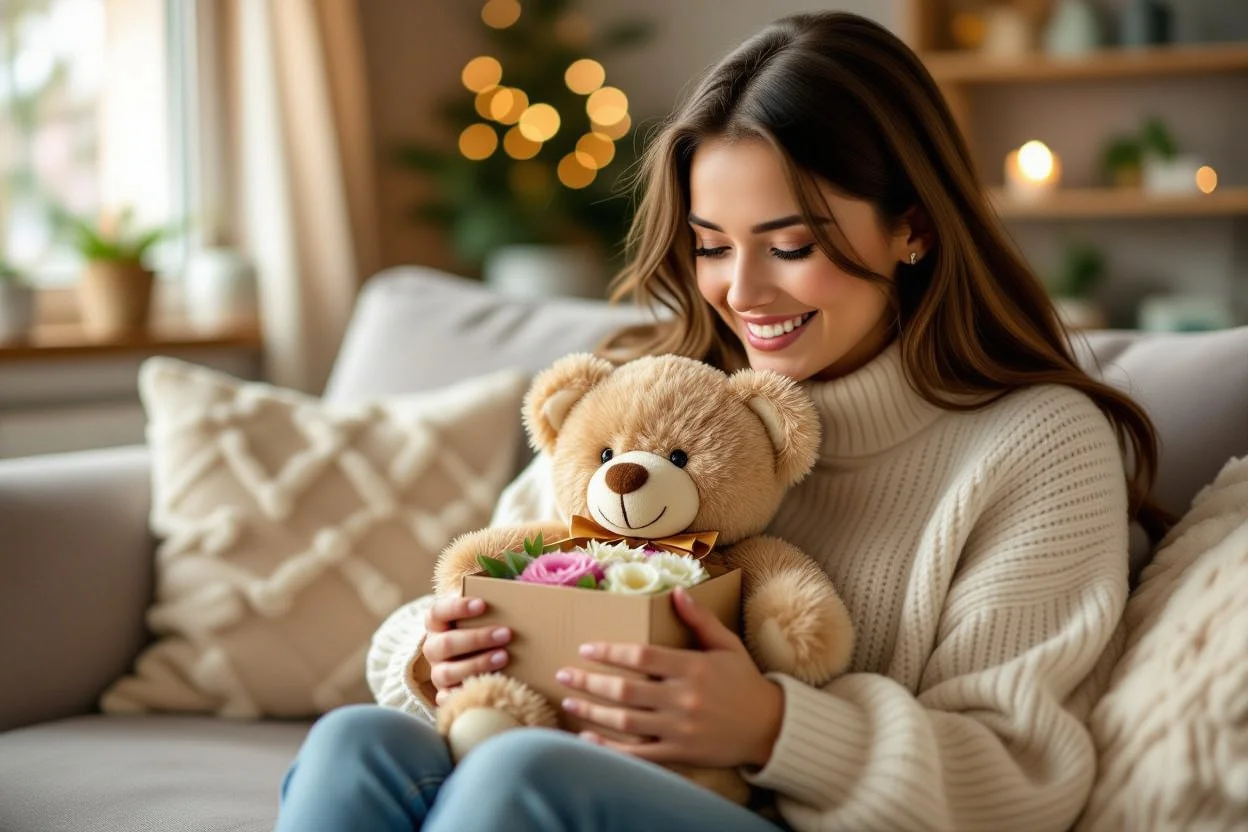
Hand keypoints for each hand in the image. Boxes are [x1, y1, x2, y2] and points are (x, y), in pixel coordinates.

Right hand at [423, 596, 511, 705]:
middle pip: (446, 643)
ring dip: (477, 664)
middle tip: (506, 634)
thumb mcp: (482, 610)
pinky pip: (448, 699)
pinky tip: (486, 687)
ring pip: (447, 673)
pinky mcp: (445, 694)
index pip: (438, 611)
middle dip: (477, 639)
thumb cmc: (481, 624)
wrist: (473, 650)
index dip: (458, 607)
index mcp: (436, 622)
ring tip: (504, 657)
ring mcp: (437, 672)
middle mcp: (433, 647)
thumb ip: (492, 600)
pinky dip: (464, 695)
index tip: (483, 604)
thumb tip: (519, 589)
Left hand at [556, 586, 784, 768]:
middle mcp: (683, 698)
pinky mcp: (680, 754)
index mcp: (692, 667)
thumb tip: (676, 592)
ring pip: (626, 720)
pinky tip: (588, 739)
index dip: (610, 652)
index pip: (642, 657)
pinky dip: (610, 748)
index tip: (586, 648)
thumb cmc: (745, 682)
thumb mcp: (727, 645)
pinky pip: (638, 753)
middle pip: (625, 689)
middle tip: (563, 674)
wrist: (770, 727)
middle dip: (589, 681)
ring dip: (593, 711)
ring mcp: (680, 729)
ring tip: (569, 700)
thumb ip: (699, 620)